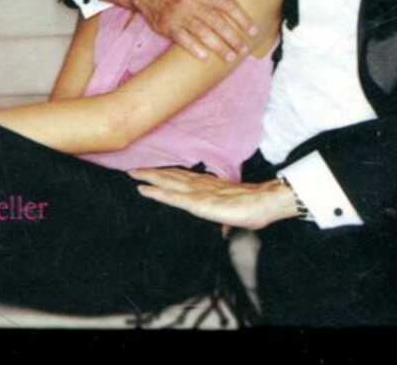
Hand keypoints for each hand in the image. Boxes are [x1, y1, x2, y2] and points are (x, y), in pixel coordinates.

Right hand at [99, 0, 257, 61]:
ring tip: (230, 57)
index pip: (226, 4)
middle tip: (244, 49)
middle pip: (216, 21)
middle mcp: (193, 2)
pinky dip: (194, 48)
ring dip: (217, 45)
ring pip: (202, 32)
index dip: (241, 18)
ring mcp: (180, 15)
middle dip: (232, 36)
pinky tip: (205, 57)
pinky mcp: (169, 27)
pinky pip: (183, 39)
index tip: (253, 31)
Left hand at [129, 168, 298, 230]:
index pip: (182, 178)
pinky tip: (144, 190)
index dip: (166, 173)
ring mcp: (197, 192)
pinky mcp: (197, 202)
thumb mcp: (235, 215)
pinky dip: (157, 192)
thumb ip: (225, 219)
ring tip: (133, 174)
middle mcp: (199, 185)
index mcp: (207, 186)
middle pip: (171, 176)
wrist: (264, 203)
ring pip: (168, 182)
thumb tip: (225, 228)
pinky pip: (173, 197)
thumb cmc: (253, 208)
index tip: (151, 170)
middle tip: (132, 168)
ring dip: (150, 177)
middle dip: (152, 172)